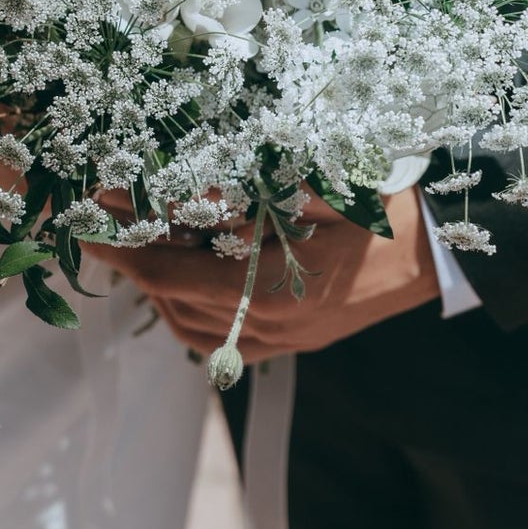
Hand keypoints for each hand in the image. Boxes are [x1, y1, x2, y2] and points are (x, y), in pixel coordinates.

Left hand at [83, 190, 439, 361]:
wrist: (438, 253)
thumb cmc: (380, 207)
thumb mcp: (311, 185)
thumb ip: (244, 191)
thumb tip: (180, 188)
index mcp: (268, 288)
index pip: (167, 274)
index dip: (121, 248)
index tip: (88, 220)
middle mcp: (269, 325)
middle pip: (172, 303)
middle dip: (131, 264)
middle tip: (102, 226)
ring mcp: (283, 341)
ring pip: (192, 329)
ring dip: (158, 291)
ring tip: (137, 249)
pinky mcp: (294, 343)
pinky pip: (223, 342)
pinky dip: (192, 314)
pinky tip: (186, 283)